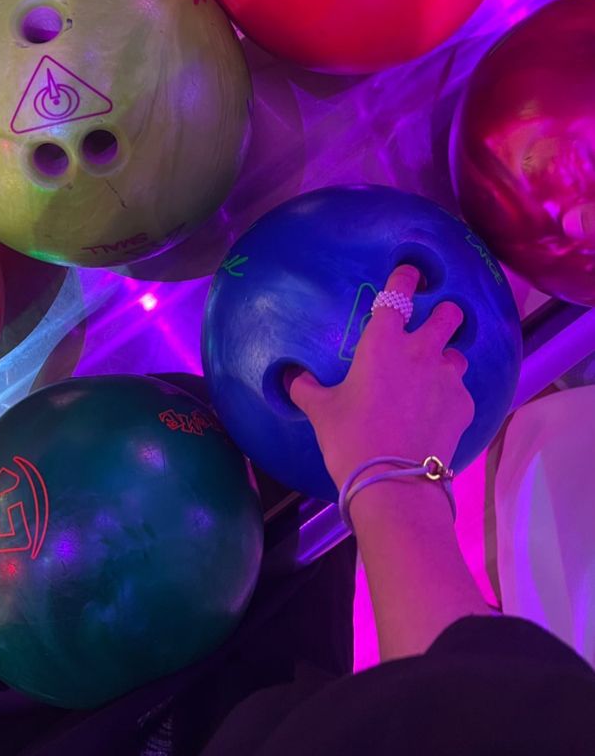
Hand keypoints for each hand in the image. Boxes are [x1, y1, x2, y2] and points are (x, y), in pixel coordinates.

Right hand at [288, 265, 474, 490]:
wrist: (394, 483)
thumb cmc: (352, 439)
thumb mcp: (321, 412)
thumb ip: (306, 388)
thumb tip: (290, 378)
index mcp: (383, 342)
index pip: (399, 293)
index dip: (406, 277)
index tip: (409, 272)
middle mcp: (421, 351)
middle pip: (449, 313)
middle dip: (445, 313)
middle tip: (434, 324)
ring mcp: (448, 377)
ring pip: (458, 353)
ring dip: (447, 359)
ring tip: (432, 378)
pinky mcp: (465, 405)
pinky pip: (460, 391)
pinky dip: (450, 397)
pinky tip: (435, 415)